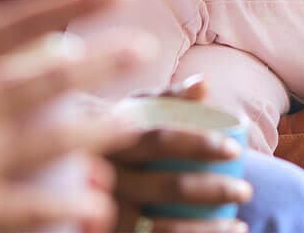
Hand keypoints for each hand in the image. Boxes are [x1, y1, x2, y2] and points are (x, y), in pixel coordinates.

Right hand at [0, 0, 149, 232]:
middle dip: (101, 64)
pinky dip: (66, 207)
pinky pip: (30, 210)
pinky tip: (98, 205)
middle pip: (49, 80)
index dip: (71, 6)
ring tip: (136, 121)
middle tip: (143, 49)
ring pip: (53, 143)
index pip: (18, 26)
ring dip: (99, 132)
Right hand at [104, 77, 249, 232]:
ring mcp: (106, 211)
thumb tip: (203, 85)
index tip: (234, 148)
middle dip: (212, 190)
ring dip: (208, 229)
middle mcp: (106, 176)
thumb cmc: (109, 132)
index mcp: (112, 137)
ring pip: (163, 227)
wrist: (57, 169)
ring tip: (241, 223)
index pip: (159, 139)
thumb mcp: (128, 110)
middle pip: (165, 185)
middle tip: (246, 189)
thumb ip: (164, 97)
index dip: (197, 143)